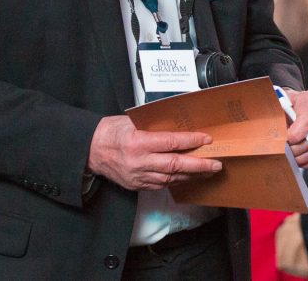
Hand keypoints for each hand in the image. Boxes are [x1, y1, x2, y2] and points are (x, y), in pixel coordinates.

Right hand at [87, 115, 222, 190]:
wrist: (91, 151)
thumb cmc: (112, 131)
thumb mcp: (132, 121)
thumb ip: (155, 125)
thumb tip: (180, 127)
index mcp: (138, 142)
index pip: (171, 142)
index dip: (191, 141)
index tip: (207, 139)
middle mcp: (140, 162)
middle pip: (175, 165)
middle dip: (199, 165)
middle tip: (216, 164)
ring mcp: (138, 176)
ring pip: (171, 178)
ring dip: (192, 175)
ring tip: (208, 171)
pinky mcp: (137, 185)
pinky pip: (162, 184)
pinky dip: (177, 180)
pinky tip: (189, 177)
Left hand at [284, 89, 307, 167]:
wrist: (296, 105)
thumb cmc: (286, 105)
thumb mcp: (279, 104)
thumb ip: (277, 116)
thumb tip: (276, 135)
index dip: (297, 132)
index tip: (287, 140)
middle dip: (296, 148)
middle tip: (283, 151)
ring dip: (301, 157)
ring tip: (289, 157)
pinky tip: (298, 161)